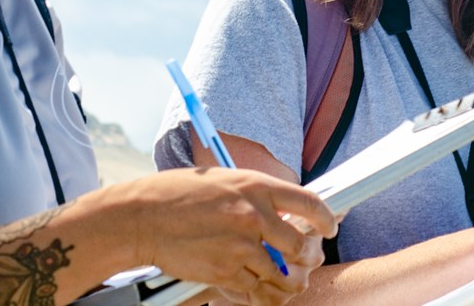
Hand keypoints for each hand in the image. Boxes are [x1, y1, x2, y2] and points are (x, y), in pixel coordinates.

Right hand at [122, 167, 336, 303]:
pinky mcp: (225, 271)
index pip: (308, 203)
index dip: (326, 218)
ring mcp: (240, 247)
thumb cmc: (179, 194)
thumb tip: (282, 212)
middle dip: (308, 256)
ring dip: (287, 280)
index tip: (329, 225)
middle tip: (307, 258)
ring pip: (281, 274)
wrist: (143, 216)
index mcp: (255, 186)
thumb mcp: (225, 181)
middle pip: (301, 246)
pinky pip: (255, 289)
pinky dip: (260, 292)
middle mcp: (253, 216)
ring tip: (287, 279)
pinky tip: (259, 287)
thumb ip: (255, 197)